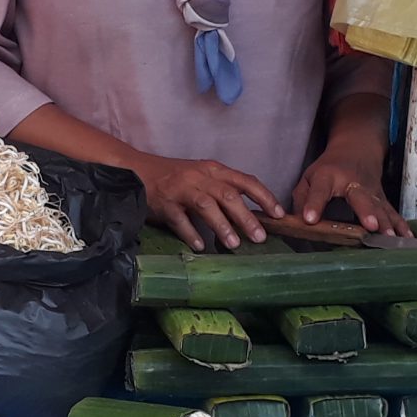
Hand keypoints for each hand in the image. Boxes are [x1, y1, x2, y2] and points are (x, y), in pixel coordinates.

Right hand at [133, 153, 282, 250]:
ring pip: (206, 205)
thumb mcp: (203, 176)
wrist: (137, 170)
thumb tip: (251, 215)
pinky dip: (190, 234)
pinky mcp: (164, 203)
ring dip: (222, 225)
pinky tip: (199, 246)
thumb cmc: (174, 176)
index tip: (279, 214)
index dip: (265, 197)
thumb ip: (223, 190)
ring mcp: (181, 189)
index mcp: (214, 170)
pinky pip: (179, 220)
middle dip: (246, 217)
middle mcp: (200, 177)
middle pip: (228, 195)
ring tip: (234, 245)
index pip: (245, 181)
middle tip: (260, 237)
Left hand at [292, 149, 408, 237]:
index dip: (314, 205)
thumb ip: (302, 198)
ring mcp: (371, 191)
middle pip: (360, 198)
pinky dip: (401, 226)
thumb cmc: (328, 169)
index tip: (310, 219)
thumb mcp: (309, 177)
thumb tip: (300, 222)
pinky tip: (406, 238)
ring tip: (389, 238)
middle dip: (366, 212)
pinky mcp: (382, 199)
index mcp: (328, 177)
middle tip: (370, 226)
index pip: (320, 190)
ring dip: (387, 223)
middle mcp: (353, 183)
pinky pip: (392, 213)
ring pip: (380, 207)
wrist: (357, 149)